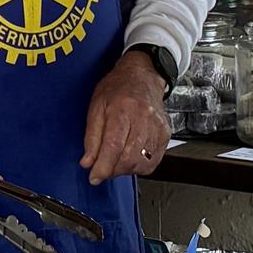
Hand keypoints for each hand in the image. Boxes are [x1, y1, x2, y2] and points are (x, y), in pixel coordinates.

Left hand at [81, 50, 169, 185]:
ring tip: (116, 159)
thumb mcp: (96, 107)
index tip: (94, 177)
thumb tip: (88, 162)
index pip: (113, 146)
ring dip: (125, 169)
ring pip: (142, 163)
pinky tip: (130, 156)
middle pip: (129, 159)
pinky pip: (153, 162)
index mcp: (123, 110)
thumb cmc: (117, 88)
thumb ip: (91, 137)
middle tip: (103, 167)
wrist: (142, 76)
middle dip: (113, 170)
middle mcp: (144, 119)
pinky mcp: (165, 135)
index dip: (103, 167)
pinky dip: (139, 166)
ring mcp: (157, 128)